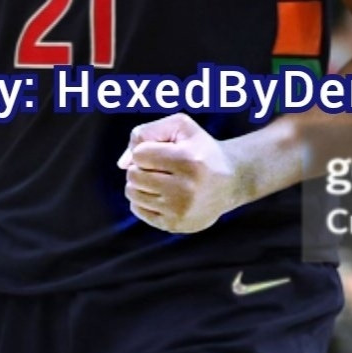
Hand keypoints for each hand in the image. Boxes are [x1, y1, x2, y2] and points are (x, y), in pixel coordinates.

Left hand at [117, 113, 246, 233]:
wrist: (230, 181)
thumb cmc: (200, 149)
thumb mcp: (180, 127)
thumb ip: (145, 133)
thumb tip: (121, 164)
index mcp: (188, 161)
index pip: (139, 154)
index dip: (146, 150)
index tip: (162, 152)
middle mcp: (185, 188)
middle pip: (133, 175)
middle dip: (141, 168)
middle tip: (160, 167)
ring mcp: (180, 210)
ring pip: (132, 193)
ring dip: (140, 184)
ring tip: (159, 179)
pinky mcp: (175, 225)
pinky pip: (139, 210)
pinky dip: (143, 200)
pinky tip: (160, 194)